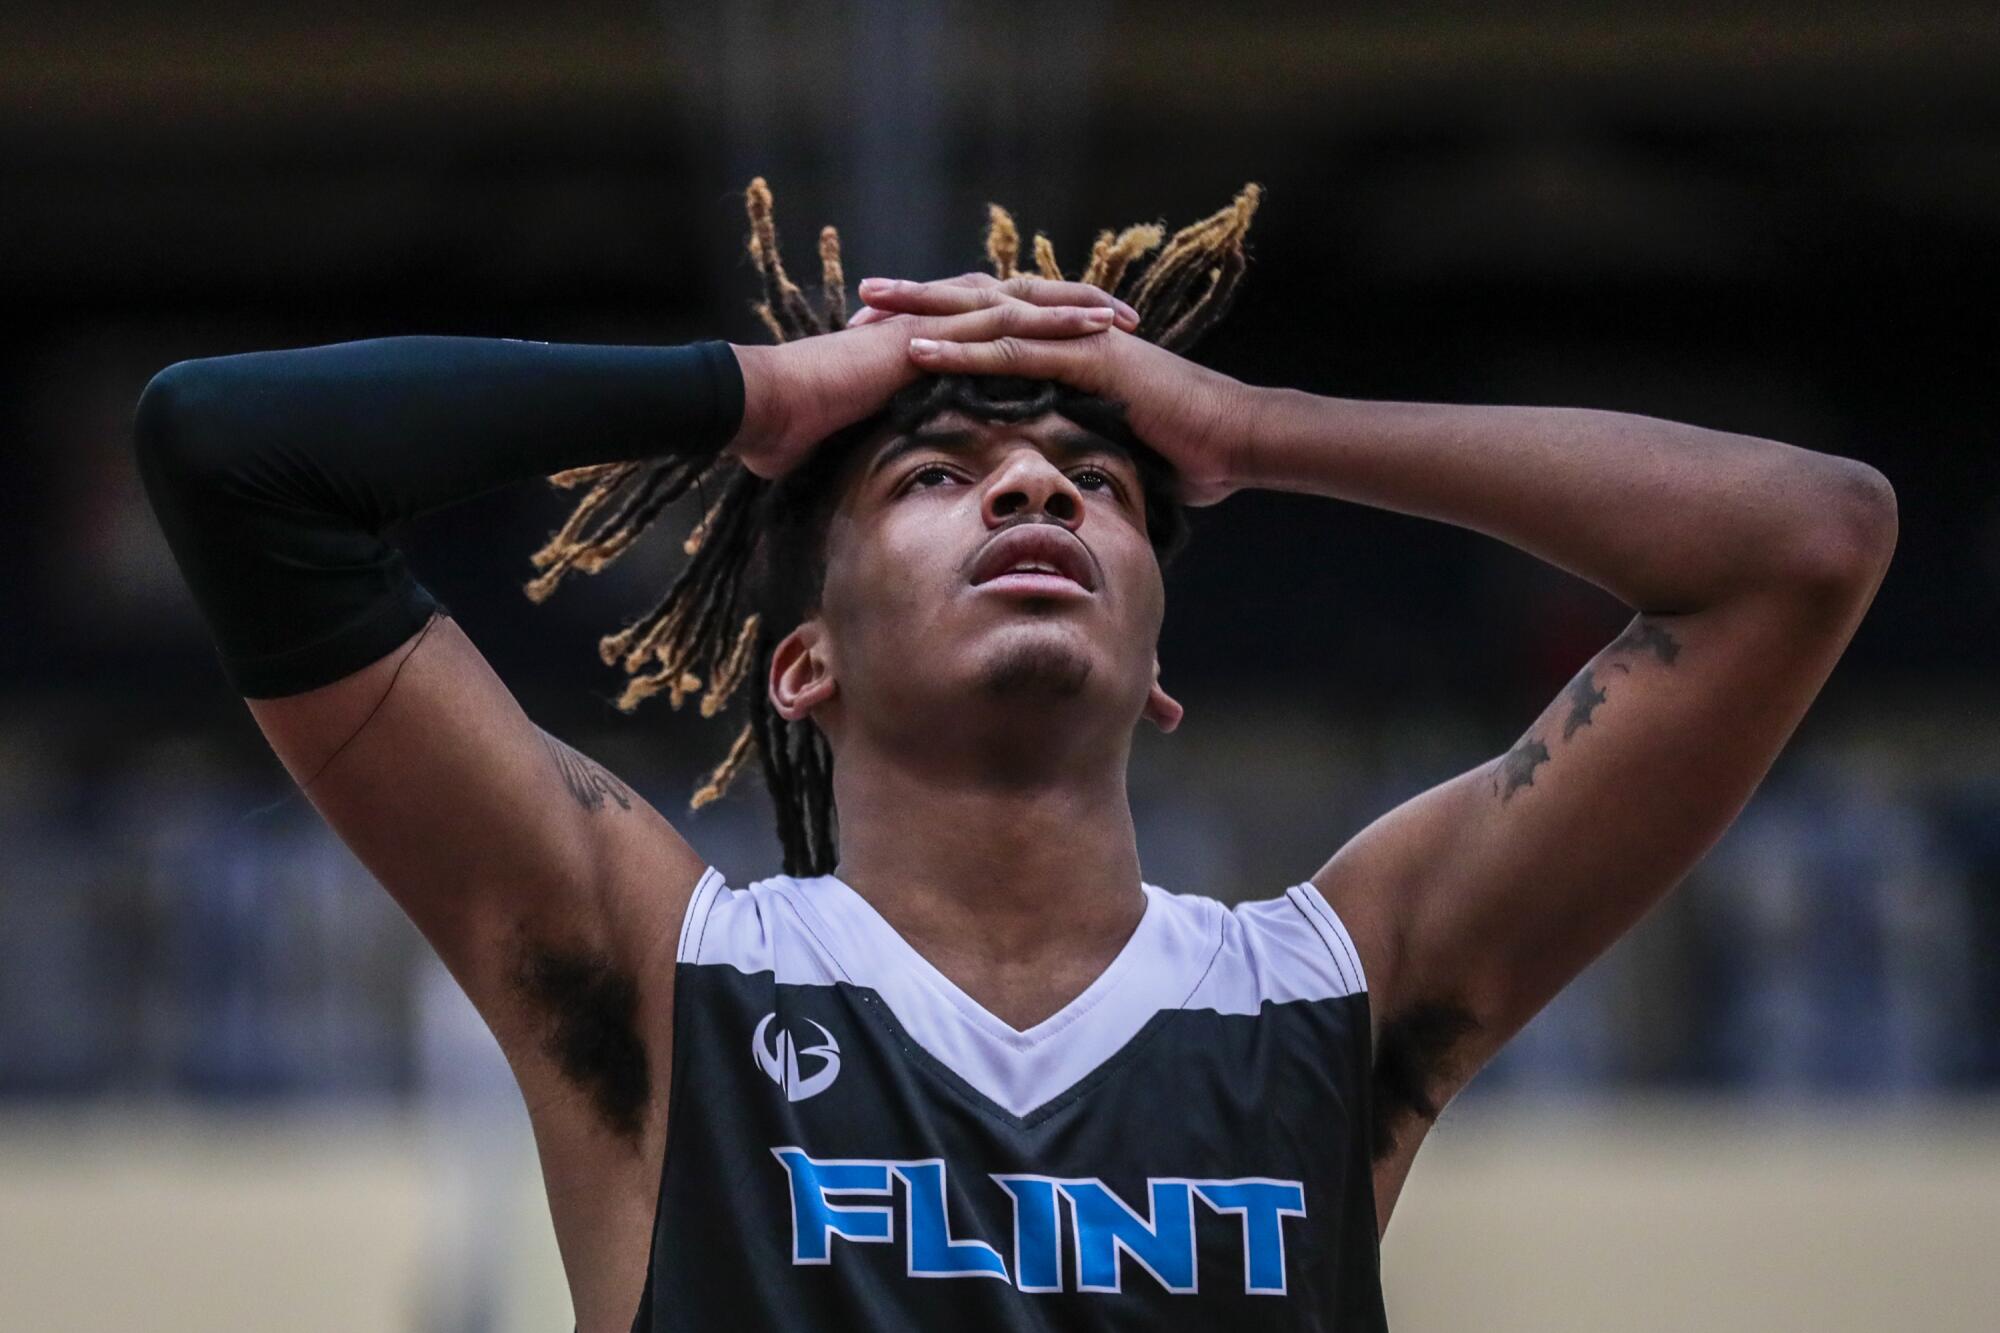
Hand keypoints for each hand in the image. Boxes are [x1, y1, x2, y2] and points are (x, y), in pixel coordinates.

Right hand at [726, 280, 1135, 481]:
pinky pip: (1000, 322)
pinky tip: (1087, 327)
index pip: (994, 330)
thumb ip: (879, 450)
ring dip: (1074, 308)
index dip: (1040, 334)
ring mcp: (932, 324)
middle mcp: (933, 325)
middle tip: (1124, 322)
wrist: (765, 410)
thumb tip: (882, 489)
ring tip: (1122, 317)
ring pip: (1019, 303)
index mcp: (923, 344)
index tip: (1087, 348)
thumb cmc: (793, 433)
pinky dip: (1048, 321)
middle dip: (1072, 310)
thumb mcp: (854, 443)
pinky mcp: (930, 335)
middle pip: (1019, 304)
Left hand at [854, 273, 1250, 505]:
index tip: (890, 328)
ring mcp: (1077, 338)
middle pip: (980, 305)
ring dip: (926, 312)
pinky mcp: (1088, 358)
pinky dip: (965, 351)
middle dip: (919, 301)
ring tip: (874, 310)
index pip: (993, 326)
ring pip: (987, 317)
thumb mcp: (1114, 443)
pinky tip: (920, 350)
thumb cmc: (1185, 450)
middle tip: (863, 297)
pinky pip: (1015, 353)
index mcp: (1069, 345)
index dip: (942, 323)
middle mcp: (1068, 330)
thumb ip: (1078, 440)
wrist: (1237, 441)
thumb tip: (1050, 472)